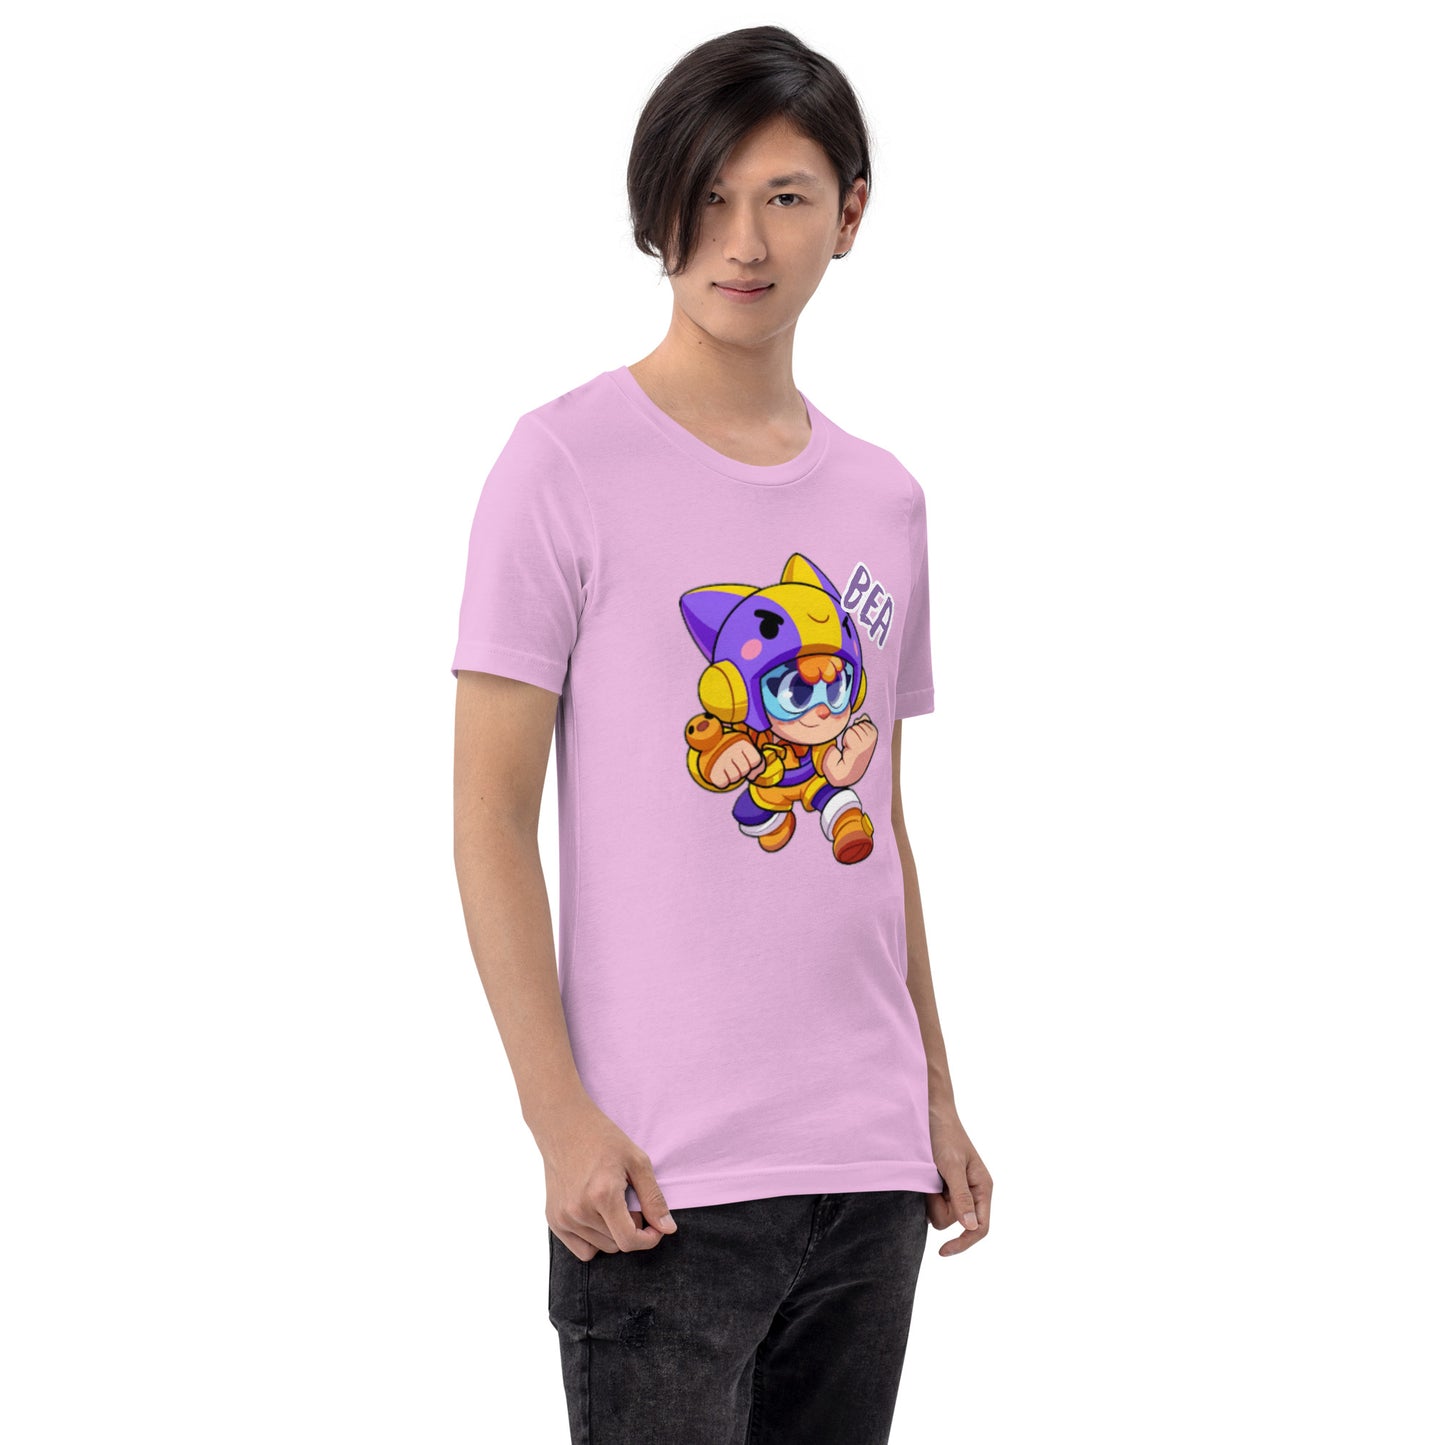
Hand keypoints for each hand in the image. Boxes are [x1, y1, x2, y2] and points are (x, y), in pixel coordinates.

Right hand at [535, 1096, 677, 1259]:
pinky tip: (597, 1215)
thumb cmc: (603, 1138)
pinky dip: (594, 1240)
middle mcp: (579, 1210)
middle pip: (617, 1245)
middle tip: (629, 1202)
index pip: (629, 1241)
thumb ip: (653, 1198)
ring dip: (613, 1233)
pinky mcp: (553, 1220)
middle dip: (631, 1229)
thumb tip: (668, 1229)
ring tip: (611, 1203)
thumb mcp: (637, 1161)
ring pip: (601, 1248)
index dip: (649, 1239)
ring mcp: (563, 1217)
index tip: (655, 1227)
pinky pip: (582, 1250)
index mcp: (602, 1195)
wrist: (564, 1125)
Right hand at [708, 735, 765, 786]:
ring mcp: (720, 760)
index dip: (753, 763)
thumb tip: (753, 776)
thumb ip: (756, 763)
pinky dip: (724, 782)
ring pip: (735, 778)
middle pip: (745, 770)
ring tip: (729, 769)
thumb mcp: (747, 751)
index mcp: (742, 743)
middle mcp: (730, 750)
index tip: (747, 759)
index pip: (755, 760)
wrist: (712, 745)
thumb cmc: (735, 752)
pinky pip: (723, 783)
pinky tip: (723, 774)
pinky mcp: (712, 770)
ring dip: (734, 777)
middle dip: (743, 770)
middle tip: (736, 765)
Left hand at [925, 1106, 991, 1256]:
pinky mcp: (939, 1185)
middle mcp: (971, 1191)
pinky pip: (930, 1203)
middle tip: (932, 1183)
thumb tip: (971, 1226)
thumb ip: (961, 1195)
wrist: (927, 1111)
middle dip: (939, 1208)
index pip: (980, 1227)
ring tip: (927, 1174)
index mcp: (982, 1187)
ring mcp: (954, 1189)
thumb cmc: (944, 1134)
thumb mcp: (952, 1165)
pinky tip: (922, 1176)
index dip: (964, 1242)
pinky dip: (923, 1194)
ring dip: (929, 1199)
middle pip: (954, 1222)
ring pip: (939, 1214)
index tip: (942, 1251)